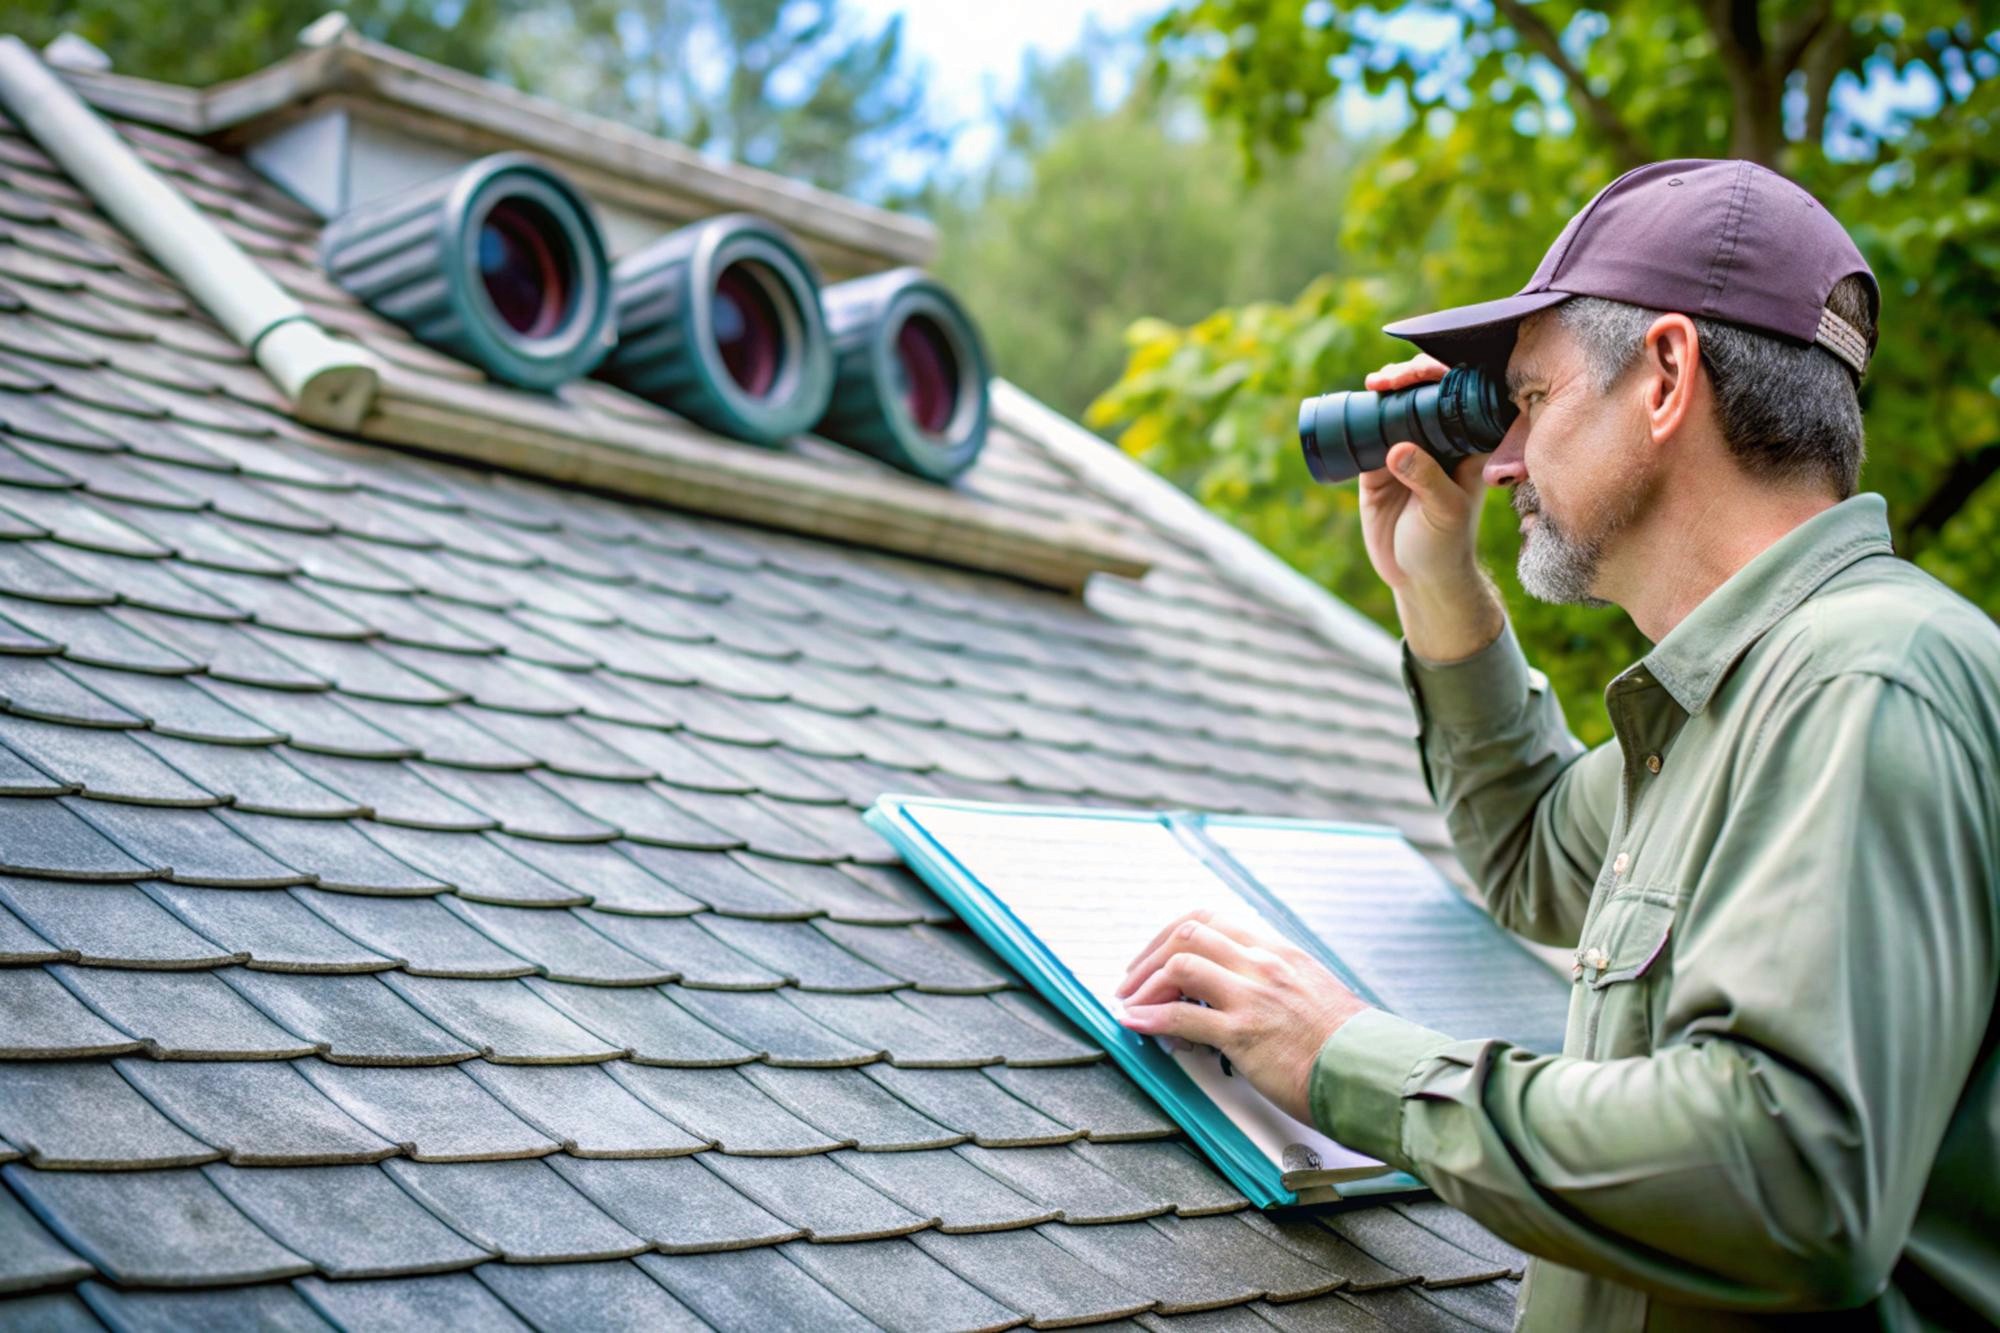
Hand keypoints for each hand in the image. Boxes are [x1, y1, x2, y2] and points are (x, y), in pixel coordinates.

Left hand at [1113, 908, 1368, 1125]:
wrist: (1372, 1071)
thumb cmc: (1346, 1043)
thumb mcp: (1313, 991)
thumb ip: (1277, 980)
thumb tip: (1243, 986)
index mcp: (1278, 951)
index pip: (1212, 919)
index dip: (1173, 932)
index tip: (1155, 954)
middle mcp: (1263, 964)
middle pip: (1188, 932)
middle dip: (1149, 954)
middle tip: (1131, 981)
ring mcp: (1253, 996)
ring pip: (1180, 964)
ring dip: (1145, 984)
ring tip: (1129, 1004)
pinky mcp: (1244, 1034)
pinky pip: (1181, 1016)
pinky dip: (1149, 1017)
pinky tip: (1135, 1024)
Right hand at [1355, 354, 1488, 592]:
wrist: (1418, 576)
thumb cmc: (1446, 544)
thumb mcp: (1444, 512)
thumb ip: (1427, 480)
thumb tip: (1397, 449)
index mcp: (1469, 446)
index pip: (1464, 399)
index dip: (1449, 376)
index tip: (1426, 374)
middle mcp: (1440, 441)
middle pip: (1428, 393)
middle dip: (1411, 375)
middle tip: (1390, 379)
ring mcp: (1408, 450)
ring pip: (1397, 407)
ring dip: (1386, 389)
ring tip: (1375, 385)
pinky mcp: (1377, 465)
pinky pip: (1368, 432)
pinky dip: (1361, 415)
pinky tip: (1356, 402)